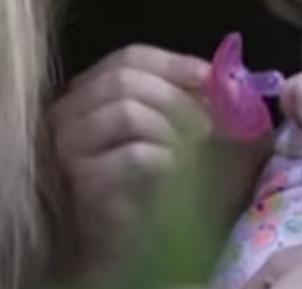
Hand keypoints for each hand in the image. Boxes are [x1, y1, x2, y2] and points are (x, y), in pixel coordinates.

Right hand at [48, 44, 211, 271]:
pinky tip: (173, 174)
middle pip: (125, 78)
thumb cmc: (165, 185)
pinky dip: (166, 159)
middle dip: (178, 98)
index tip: (210, 79)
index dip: (174, 64)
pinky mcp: (83, 180)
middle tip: (209, 126)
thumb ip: (209, 102)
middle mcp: (70, 112)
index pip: (130, 57)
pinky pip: (133, 153)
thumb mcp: (196, 134)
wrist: (138, 244)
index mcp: (93, 92)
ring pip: (127, 110)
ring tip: (194, 153)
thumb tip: (232, 79)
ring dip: (174, 129)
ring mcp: (69, 146)